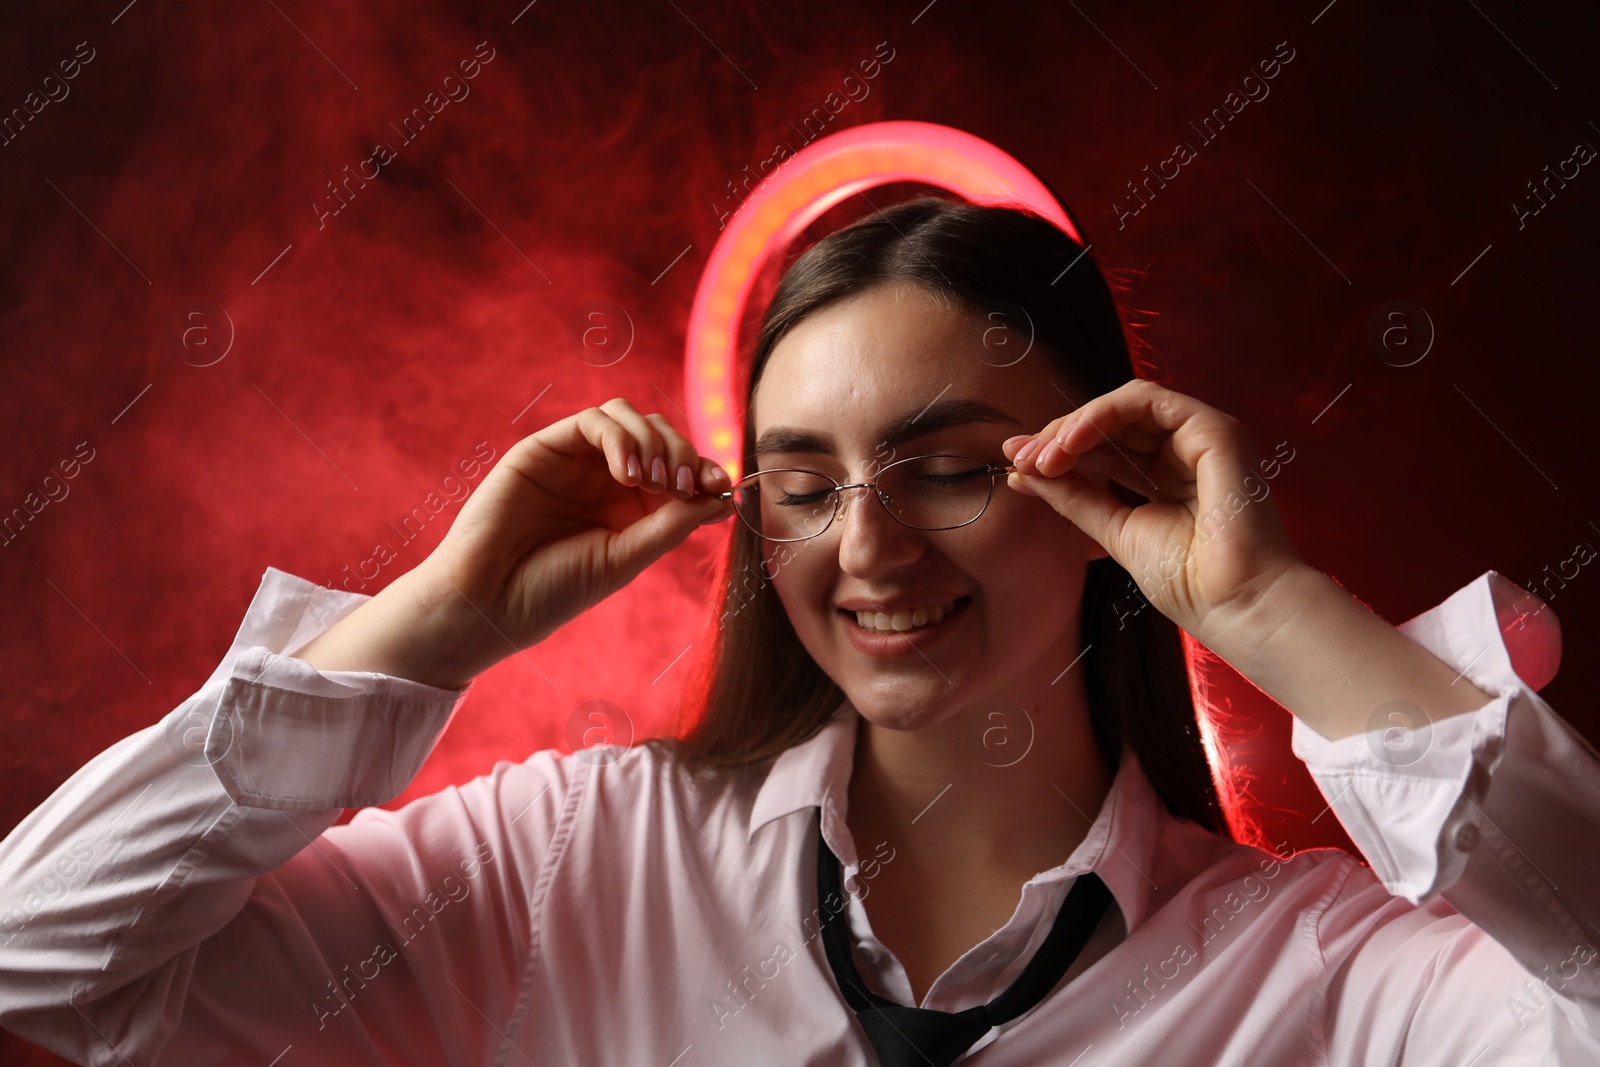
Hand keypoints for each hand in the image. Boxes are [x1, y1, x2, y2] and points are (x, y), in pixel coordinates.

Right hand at [293, 398, 733, 688]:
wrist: (488, 603)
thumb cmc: (551, 591)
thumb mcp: (624, 560)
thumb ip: (671, 526)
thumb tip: (725, 497)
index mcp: (628, 509)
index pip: (678, 470)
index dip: (704, 471)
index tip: (722, 487)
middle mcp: (604, 480)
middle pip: (660, 437)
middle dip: (683, 455)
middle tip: (683, 487)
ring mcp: (575, 461)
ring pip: (630, 418)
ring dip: (655, 442)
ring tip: (654, 482)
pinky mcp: (545, 448)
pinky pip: (595, 420)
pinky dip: (621, 437)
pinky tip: (626, 472)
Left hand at [1000, 379, 1304, 639]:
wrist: (1236, 605)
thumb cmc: (1189, 582)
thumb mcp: (1114, 530)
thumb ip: (1073, 497)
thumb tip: (1023, 472)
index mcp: (1167, 479)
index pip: (1104, 451)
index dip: (1059, 454)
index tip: (1016, 468)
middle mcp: (1185, 453)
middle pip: (1111, 426)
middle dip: (1058, 438)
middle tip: (1019, 457)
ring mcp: (1201, 437)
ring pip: (1124, 407)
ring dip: (1075, 426)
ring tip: (1041, 456)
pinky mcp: (1212, 428)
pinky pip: (1145, 401)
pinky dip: (1100, 415)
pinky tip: (1069, 443)